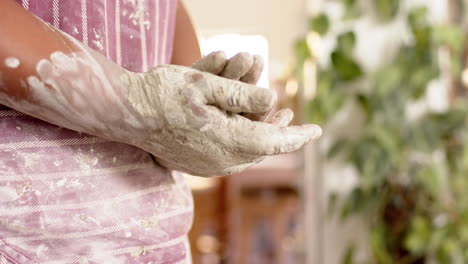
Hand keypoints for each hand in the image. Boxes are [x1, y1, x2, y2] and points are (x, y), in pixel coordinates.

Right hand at [123, 64, 321, 176]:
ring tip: (272, 119)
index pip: (275, 140)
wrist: (126, 112)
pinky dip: (241, 142)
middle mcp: (221, 160)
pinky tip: (242, 128)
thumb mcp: (204, 85)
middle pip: (261, 148)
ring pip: (245, 153)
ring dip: (260, 136)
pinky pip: (228, 157)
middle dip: (279, 133)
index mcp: (228, 140)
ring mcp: (207, 166)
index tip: (317, 130)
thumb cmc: (163, 94)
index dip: (298, 135)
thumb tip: (274, 100)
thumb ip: (241, 94)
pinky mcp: (195, 164)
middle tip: (292, 119)